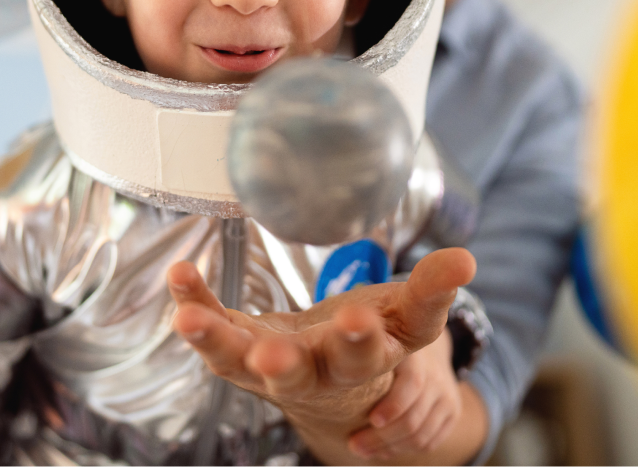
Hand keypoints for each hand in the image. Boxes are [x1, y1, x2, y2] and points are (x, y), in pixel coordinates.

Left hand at [168, 247, 474, 440]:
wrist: (338, 387)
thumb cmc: (376, 343)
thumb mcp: (408, 318)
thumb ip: (432, 290)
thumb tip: (466, 259)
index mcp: (363, 362)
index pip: (367, 354)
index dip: (363, 340)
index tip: (360, 320)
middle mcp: (314, 371)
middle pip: (300, 374)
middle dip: (287, 365)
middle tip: (271, 357)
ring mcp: (271, 366)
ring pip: (240, 363)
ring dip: (215, 340)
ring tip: (189, 319)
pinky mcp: (240, 351)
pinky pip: (214, 331)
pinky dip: (195, 305)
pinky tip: (179, 277)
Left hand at [347, 330, 460, 459]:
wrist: (427, 348)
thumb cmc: (389, 347)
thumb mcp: (379, 344)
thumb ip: (362, 357)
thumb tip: (330, 366)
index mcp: (415, 355)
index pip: (412, 384)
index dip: (393, 406)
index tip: (371, 419)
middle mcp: (435, 375)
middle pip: (413, 418)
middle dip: (381, 437)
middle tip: (353, 444)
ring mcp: (447, 396)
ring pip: (420, 436)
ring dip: (389, 448)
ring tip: (363, 450)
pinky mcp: (452, 412)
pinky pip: (430, 442)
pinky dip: (404, 449)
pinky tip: (383, 451)